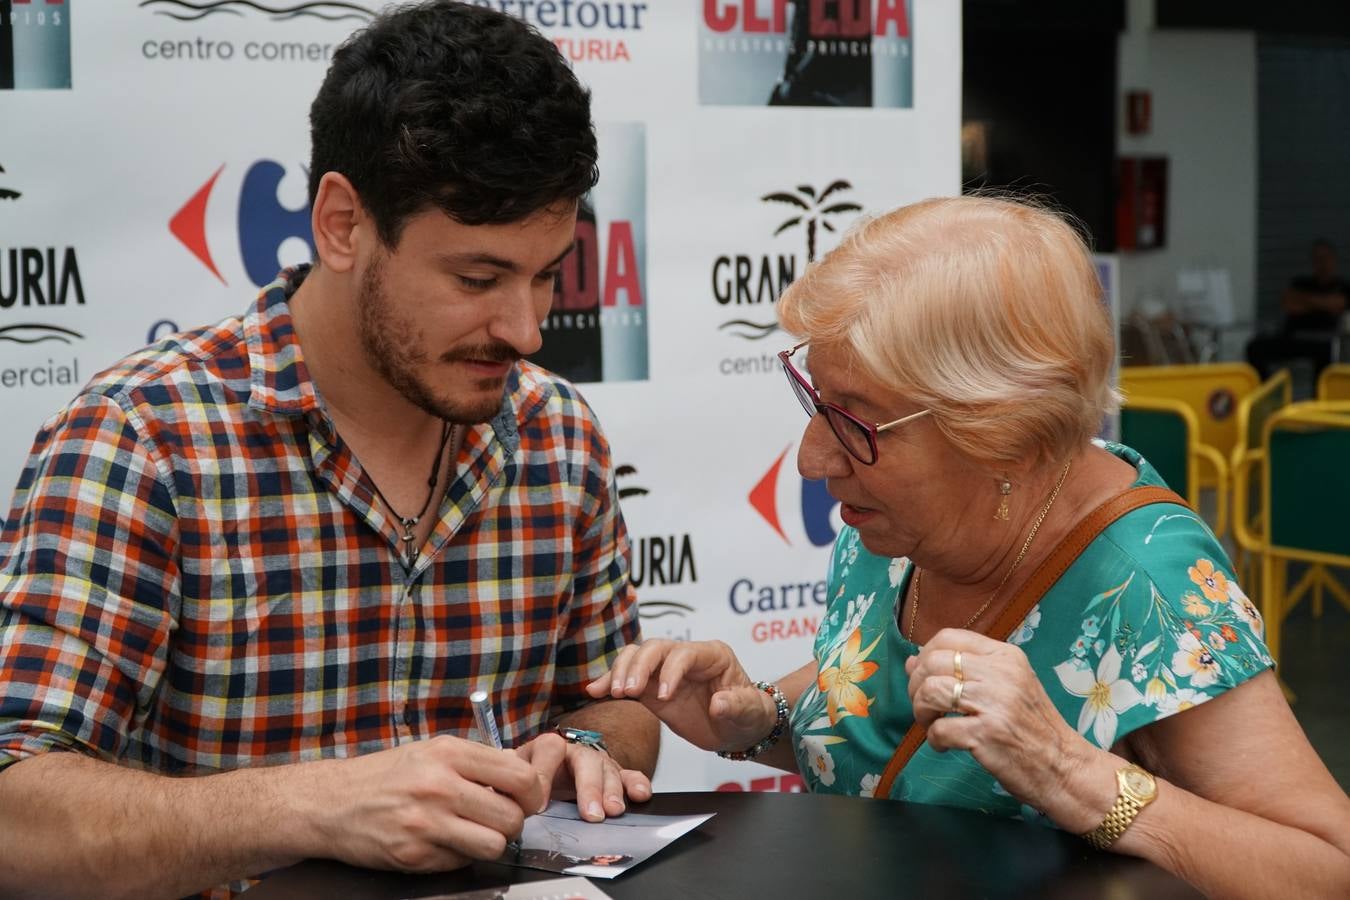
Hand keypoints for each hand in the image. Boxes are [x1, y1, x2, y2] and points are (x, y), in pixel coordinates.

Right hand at [317, 735, 548, 872]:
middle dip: (513, 822)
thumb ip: (477, 761)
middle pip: (512, 817)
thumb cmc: (386, 775)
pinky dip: (461, 855)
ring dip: (490, 842)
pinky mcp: (414, 855)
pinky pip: (462, 862)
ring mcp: (426, 823)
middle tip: (498, 818)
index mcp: (449, 753)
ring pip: (494, 845)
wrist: (331, 803)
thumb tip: (525, 772)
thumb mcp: (432, 751)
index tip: (526, 797)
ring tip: (474, 832)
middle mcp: (439, 786)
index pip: (519, 777)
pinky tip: (444, 841)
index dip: (532, 792)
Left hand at [517, 731, 651, 822]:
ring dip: (613, 790)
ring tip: (613, 811)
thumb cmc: (529, 775)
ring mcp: (596, 761)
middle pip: (585, 760)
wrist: (545, 768)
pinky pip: (629, 775)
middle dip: (589, 788)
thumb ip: (504, 782)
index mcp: (545, 747)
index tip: (538, 806)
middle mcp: (574, 751)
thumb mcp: (513, 775)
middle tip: (591, 814)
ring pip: (608, 769)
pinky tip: (641, 795)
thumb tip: (493, 794)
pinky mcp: (613, 774)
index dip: (543, 776)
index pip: (547, 750)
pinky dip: (637, 784)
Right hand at [586, 640, 775, 754]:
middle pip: (654, 647)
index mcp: (712, 655)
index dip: (670, 671)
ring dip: (621, 671)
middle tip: (629, 692)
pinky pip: (628, 677)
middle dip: (638, 666)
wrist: (739, 728)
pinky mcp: (652, 687)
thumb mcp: (750, 713)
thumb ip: (737, 706)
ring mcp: (666, 670)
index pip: (684, 653)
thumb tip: (719, 704)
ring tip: (611, 692)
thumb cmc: (748, 715)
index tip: (664, 697)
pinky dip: (611, 682)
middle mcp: (686, 656)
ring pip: (637, 656)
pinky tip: (595, 691)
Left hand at [904, 628, 1096, 823]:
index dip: (925, 656)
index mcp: (1006, 656)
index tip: (925, 677)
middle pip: (932, 662)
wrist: (1064, 767)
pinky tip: (945, 746)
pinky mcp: (987, 734)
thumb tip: (911, 662)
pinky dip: (934, 739)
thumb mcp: (1007, 687)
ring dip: (921, 711)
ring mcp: (995, 704)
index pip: (948, 637)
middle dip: (917, 686)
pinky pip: (939, 728)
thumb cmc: (1033, 728)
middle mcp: (1001, 673)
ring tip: (932, 724)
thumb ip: (964, 670)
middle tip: (924, 707)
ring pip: (931, 691)